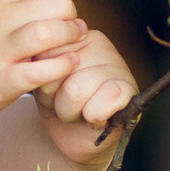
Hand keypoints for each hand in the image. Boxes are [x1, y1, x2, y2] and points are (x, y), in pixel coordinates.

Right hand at [0, 0, 84, 133]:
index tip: (54, 18)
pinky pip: (43, 70)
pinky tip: (64, 68)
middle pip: (57, 2)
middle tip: (67, 34)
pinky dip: (61, 68)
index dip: (57, 0)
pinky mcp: (0, 82)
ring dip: (69, 39)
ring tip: (71, 48)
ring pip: (51, 31)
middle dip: (69, 17)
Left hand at [29, 25, 135, 166]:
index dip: (41, 81)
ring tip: (80, 110)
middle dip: (54, 99)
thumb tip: (59, 69)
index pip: (44, 53)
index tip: (51, 88)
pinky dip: (93, 119)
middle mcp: (97, 41)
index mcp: (72, 34)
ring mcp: (117, 63)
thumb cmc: (57, 102)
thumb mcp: (40, 80)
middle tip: (67, 103)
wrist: (75, 137)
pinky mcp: (129, 90)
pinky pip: (101, 104)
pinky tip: (96, 118)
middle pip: (58, 73)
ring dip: (70, 112)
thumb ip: (42, 65)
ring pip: (75, 90)